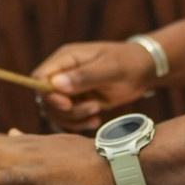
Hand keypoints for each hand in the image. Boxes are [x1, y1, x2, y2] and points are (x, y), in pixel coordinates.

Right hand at [32, 41, 158, 133]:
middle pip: (45, 100)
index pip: (40, 78)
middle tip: (94, 108)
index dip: (48, 95)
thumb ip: (84, 76)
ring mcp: (69, 89)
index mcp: (66, 59)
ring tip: (97, 115)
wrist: (144, 70)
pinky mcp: (77, 103)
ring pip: (55, 113)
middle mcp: (63, 74)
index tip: (68, 105)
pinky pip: (65, 120)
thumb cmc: (129, 62)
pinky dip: (77, 125)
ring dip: (73, 120)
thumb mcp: (111, 68)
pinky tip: (95, 122)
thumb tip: (56, 84)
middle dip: (66, 111)